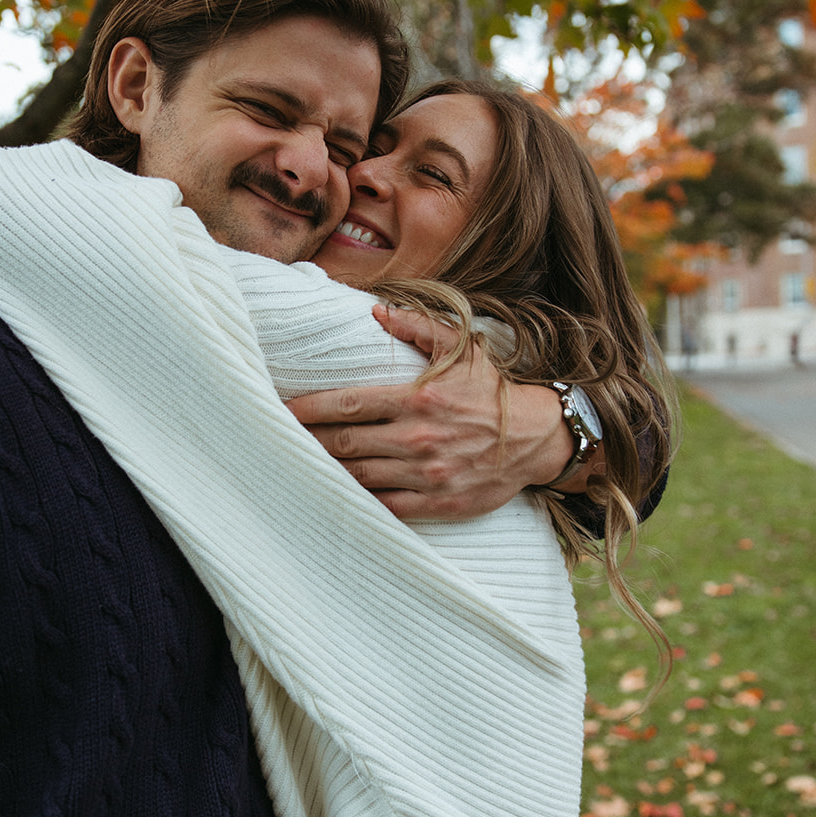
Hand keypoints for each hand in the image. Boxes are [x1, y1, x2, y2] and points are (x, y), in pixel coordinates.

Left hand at [287, 305, 578, 520]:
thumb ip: (417, 327)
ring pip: (360, 476)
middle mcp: (418, 438)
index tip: (284, 410)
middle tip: (279, 440)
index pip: (348, 404)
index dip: (310, 409)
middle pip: (345, 443)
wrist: (536, 438)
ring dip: (327, 471)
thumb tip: (375, 311)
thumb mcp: (461, 349)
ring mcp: (427, 474)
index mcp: (418, 398)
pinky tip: (338, 493)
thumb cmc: (491, 390)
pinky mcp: (437, 502)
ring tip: (300, 465)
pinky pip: (387, 505)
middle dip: (309, 441)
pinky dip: (360, 500)